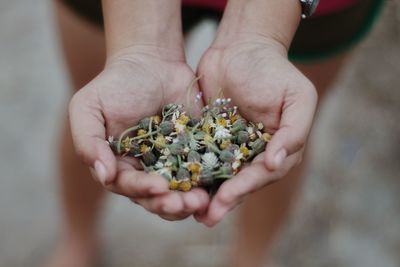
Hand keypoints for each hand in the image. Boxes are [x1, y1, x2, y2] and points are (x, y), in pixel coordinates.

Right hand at [69, 47, 208, 219]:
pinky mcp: (192, 153)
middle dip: (168, 204)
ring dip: (189, 201)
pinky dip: (207, 183)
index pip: (128, 186)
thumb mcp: (88, 107)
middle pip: (155, 197)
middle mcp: (144, 169)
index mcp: (118, 164)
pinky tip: (215, 188)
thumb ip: (87, 142)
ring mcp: (170, 162)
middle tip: (183, 204)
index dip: (142, 190)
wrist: (151, 62)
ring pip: (179, 191)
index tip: (158, 187)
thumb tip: (104, 175)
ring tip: (201, 202)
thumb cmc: (115, 84)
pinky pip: (200, 172)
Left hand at [195, 37, 316, 225]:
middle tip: (206, 217)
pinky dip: (190, 172)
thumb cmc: (274, 71)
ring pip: (217, 176)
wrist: (241, 48)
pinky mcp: (207, 139)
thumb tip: (275, 164)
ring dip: (205, 195)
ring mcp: (229, 148)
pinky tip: (176, 185)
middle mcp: (253, 154)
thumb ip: (293, 132)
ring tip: (189, 211)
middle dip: (223, 200)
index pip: (261, 174)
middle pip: (238, 182)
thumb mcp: (297, 97)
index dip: (245, 187)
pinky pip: (199, 158)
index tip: (227, 198)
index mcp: (277, 149)